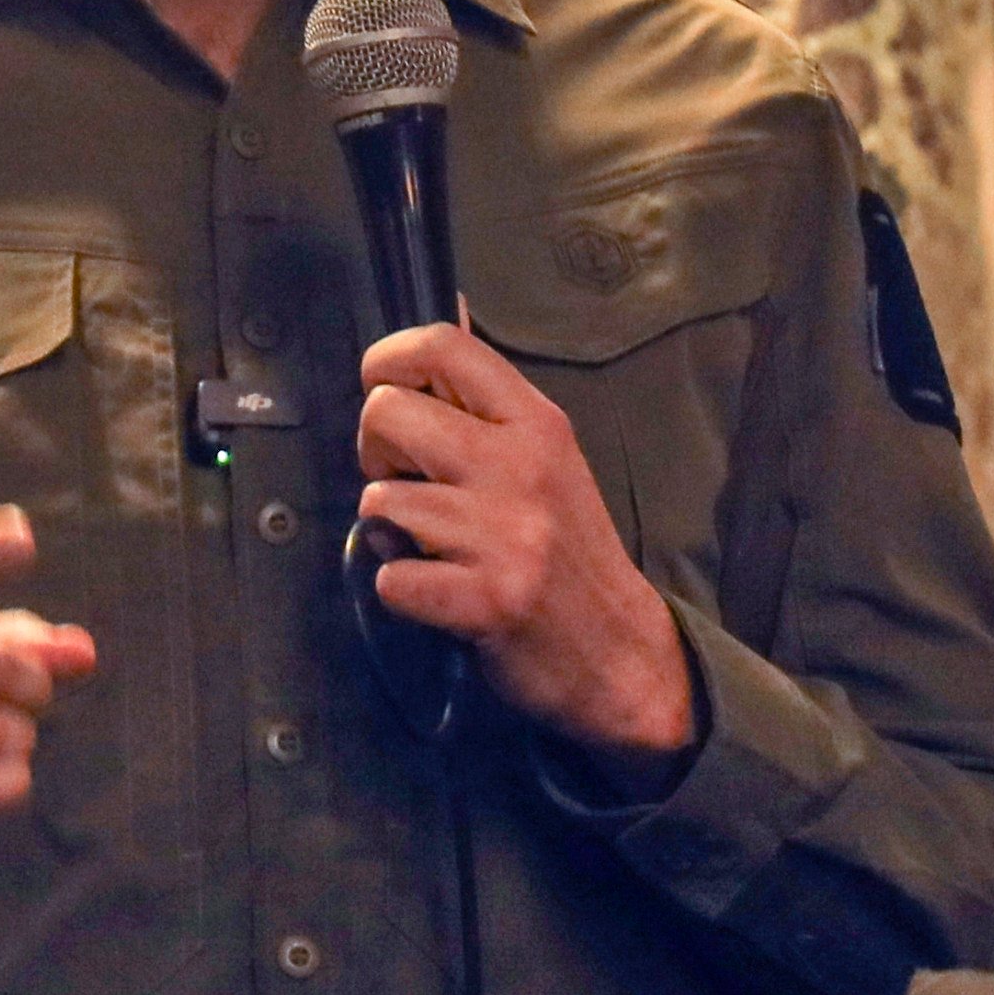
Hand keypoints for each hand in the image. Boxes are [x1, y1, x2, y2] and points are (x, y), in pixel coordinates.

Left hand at [357, 321, 697, 761]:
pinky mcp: (486, 599)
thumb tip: (417, 351)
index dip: (387, 361)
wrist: (617, 649)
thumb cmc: (567, 548)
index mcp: (537, 421)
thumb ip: (484, 411)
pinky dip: (402, 589)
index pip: (441, 345)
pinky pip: (390, 576)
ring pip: (378, 501)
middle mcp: (521, 465)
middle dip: (376, 451)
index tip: (384, 393)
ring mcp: (505, 533)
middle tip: (410, 484)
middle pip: (385, 412)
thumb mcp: (544, 459)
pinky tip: (440, 592)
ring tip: (435, 546)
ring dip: (391, 531)